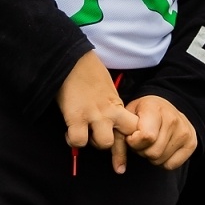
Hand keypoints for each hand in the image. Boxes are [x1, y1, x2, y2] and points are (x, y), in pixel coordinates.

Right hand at [56, 51, 138, 172]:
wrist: (72, 59)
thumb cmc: (89, 72)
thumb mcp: (108, 89)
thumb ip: (111, 106)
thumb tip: (111, 121)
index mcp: (118, 105)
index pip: (134, 129)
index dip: (129, 139)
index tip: (123, 144)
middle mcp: (110, 112)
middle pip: (123, 139)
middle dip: (113, 145)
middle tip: (100, 139)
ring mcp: (94, 115)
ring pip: (104, 143)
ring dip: (92, 142)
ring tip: (84, 134)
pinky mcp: (75, 117)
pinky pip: (78, 141)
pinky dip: (72, 140)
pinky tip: (69, 133)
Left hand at [125, 95, 197, 169]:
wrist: (162, 107)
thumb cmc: (140, 114)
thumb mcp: (126, 120)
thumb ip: (118, 142)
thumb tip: (119, 169)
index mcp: (154, 108)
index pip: (146, 137)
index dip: (134, 142)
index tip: (132, 136)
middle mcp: (173, 118)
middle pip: (152, 152)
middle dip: (141, 150)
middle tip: (141, 140)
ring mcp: (185, 130)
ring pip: (160, 160)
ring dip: (151, 156)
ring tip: (151, 142)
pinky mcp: (192, 143)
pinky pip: (171, 165)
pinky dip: (162, 161)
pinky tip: (161, 147)